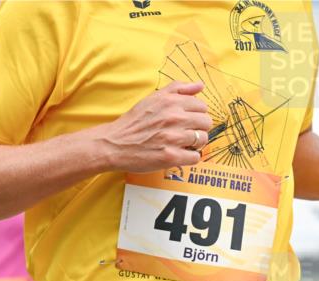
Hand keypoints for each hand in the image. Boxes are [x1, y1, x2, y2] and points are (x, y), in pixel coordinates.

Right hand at [99, 81, 213, 172]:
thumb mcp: (152, 98)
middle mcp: (175, 118)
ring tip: (180, 144)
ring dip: (194, 143)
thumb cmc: (132, 123)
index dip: (195, 114)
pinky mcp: (170, 157)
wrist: (113, 144)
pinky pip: (195, 157)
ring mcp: (173, 138)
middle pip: (206, 122)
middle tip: (184, 133)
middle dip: (197, 128)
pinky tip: (178, 154)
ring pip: (202, 139)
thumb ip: (177, 88)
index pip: (202, 106)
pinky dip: (189, 157)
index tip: (185, 121)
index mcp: (172, 102)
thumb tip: (200, 86)